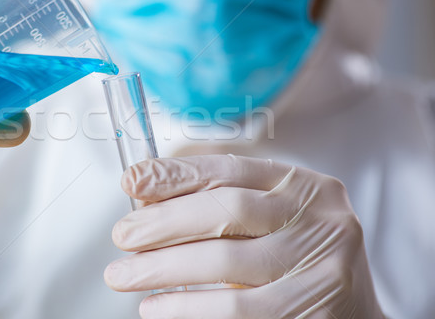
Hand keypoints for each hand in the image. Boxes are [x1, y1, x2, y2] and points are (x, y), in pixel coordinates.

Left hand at [105, 155, 384, 317]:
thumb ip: (217, 204)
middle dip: (163, 223)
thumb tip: (146, 200)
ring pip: (225, 262)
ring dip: (163, 268)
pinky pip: (235, 310)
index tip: (132, 181)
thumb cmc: (295, 259)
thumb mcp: (266, 221)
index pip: (231, 169)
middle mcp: (319, 219)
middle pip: (227, 210)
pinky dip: (187, 308)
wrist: (351, 314)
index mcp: (303, 186)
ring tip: (123, 273)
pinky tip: (156, 307)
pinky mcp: (312, 312)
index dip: (176, 174)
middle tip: (122, 235)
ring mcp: (321, 266)